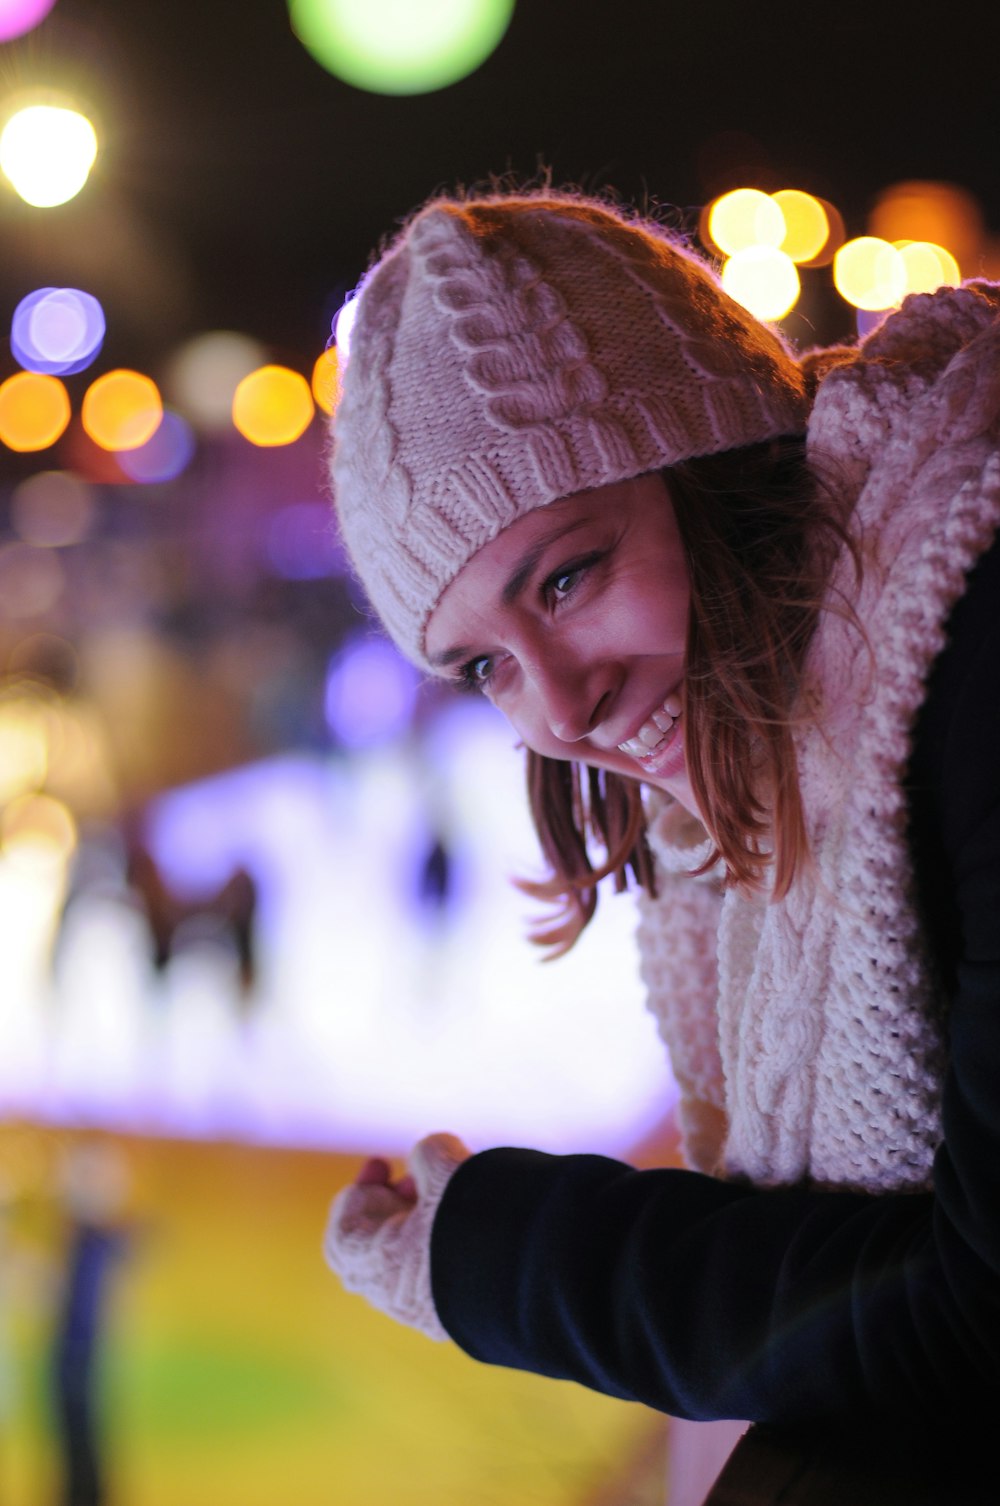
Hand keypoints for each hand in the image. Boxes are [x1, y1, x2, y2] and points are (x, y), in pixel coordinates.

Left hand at [324, 1133, 469, 1339]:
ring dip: (419, 1228)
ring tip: (448, 1197)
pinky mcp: (463, 1319)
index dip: (357, 1193)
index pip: (342, 1234)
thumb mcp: (447, 1168)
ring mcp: (431, 1314)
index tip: (381, 1164)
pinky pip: (438, 1282)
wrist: (534, 1279)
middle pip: (374, 1251)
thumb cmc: (477, 1222)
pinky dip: (441, 1250)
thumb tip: (430, 1156)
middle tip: (413, 1179)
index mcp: (376, 1265)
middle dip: (389, 1208)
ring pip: (408, 1267)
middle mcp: (397, 1298)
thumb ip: (429, 1154)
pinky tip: (470, 1226)